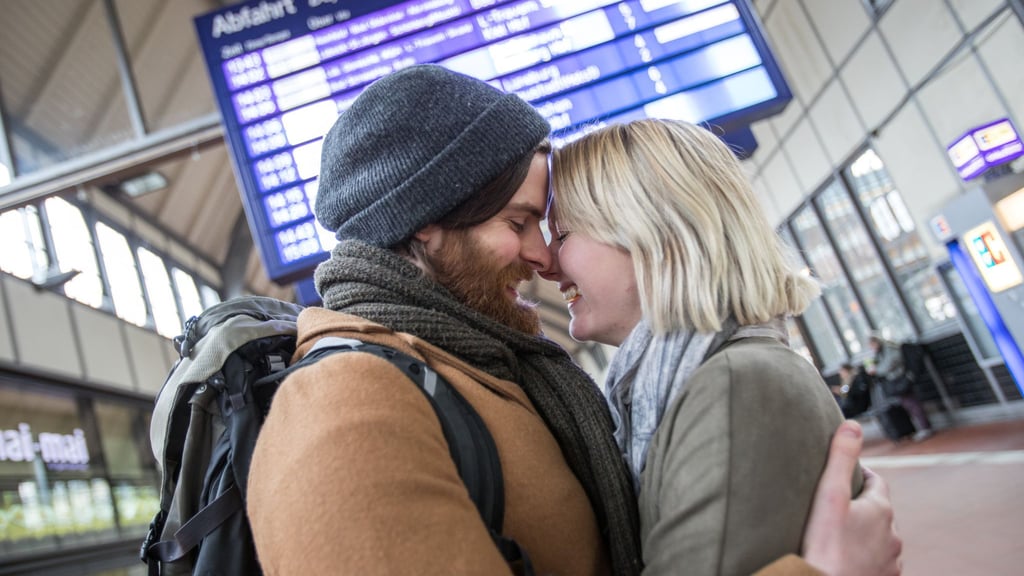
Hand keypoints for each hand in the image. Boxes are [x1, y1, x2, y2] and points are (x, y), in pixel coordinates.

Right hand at [803, 420, 901, 575]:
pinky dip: (866, 557)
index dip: (858, 475)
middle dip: (860, 505)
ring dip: (865, 533)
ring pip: (879, 538)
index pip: (875, 481)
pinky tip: (848, 557)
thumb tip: (853, 425)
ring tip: (840, 534)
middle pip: (878, 511)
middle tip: (835, 506)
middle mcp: (893, 534)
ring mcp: (890, 560)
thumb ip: (841, 458)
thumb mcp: (829, 495)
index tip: (842, 475)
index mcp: (881, 509)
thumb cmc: (824, 546)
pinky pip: (878, 562)